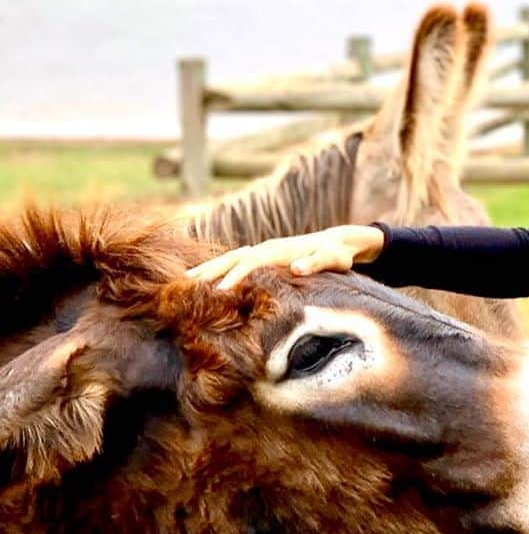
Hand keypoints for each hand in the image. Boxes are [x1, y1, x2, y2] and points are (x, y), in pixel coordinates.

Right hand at [186, 225, 384, 289]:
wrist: (338, 241)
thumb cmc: (337, 254)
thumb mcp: (333, 259)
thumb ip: (317, 262)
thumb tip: (297, 268)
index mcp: (279, 250)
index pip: (251, 262)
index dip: (236, 276)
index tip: (220, 292)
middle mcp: (267, 247)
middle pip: (233, 257)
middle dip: (210, 270)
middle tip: (186, 285)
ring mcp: (264, 250)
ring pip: (231, 258)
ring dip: (209, 268)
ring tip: (185, 280)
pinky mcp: (263, 256)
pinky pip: (236, 262)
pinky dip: (219, 268)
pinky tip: (206, 279)